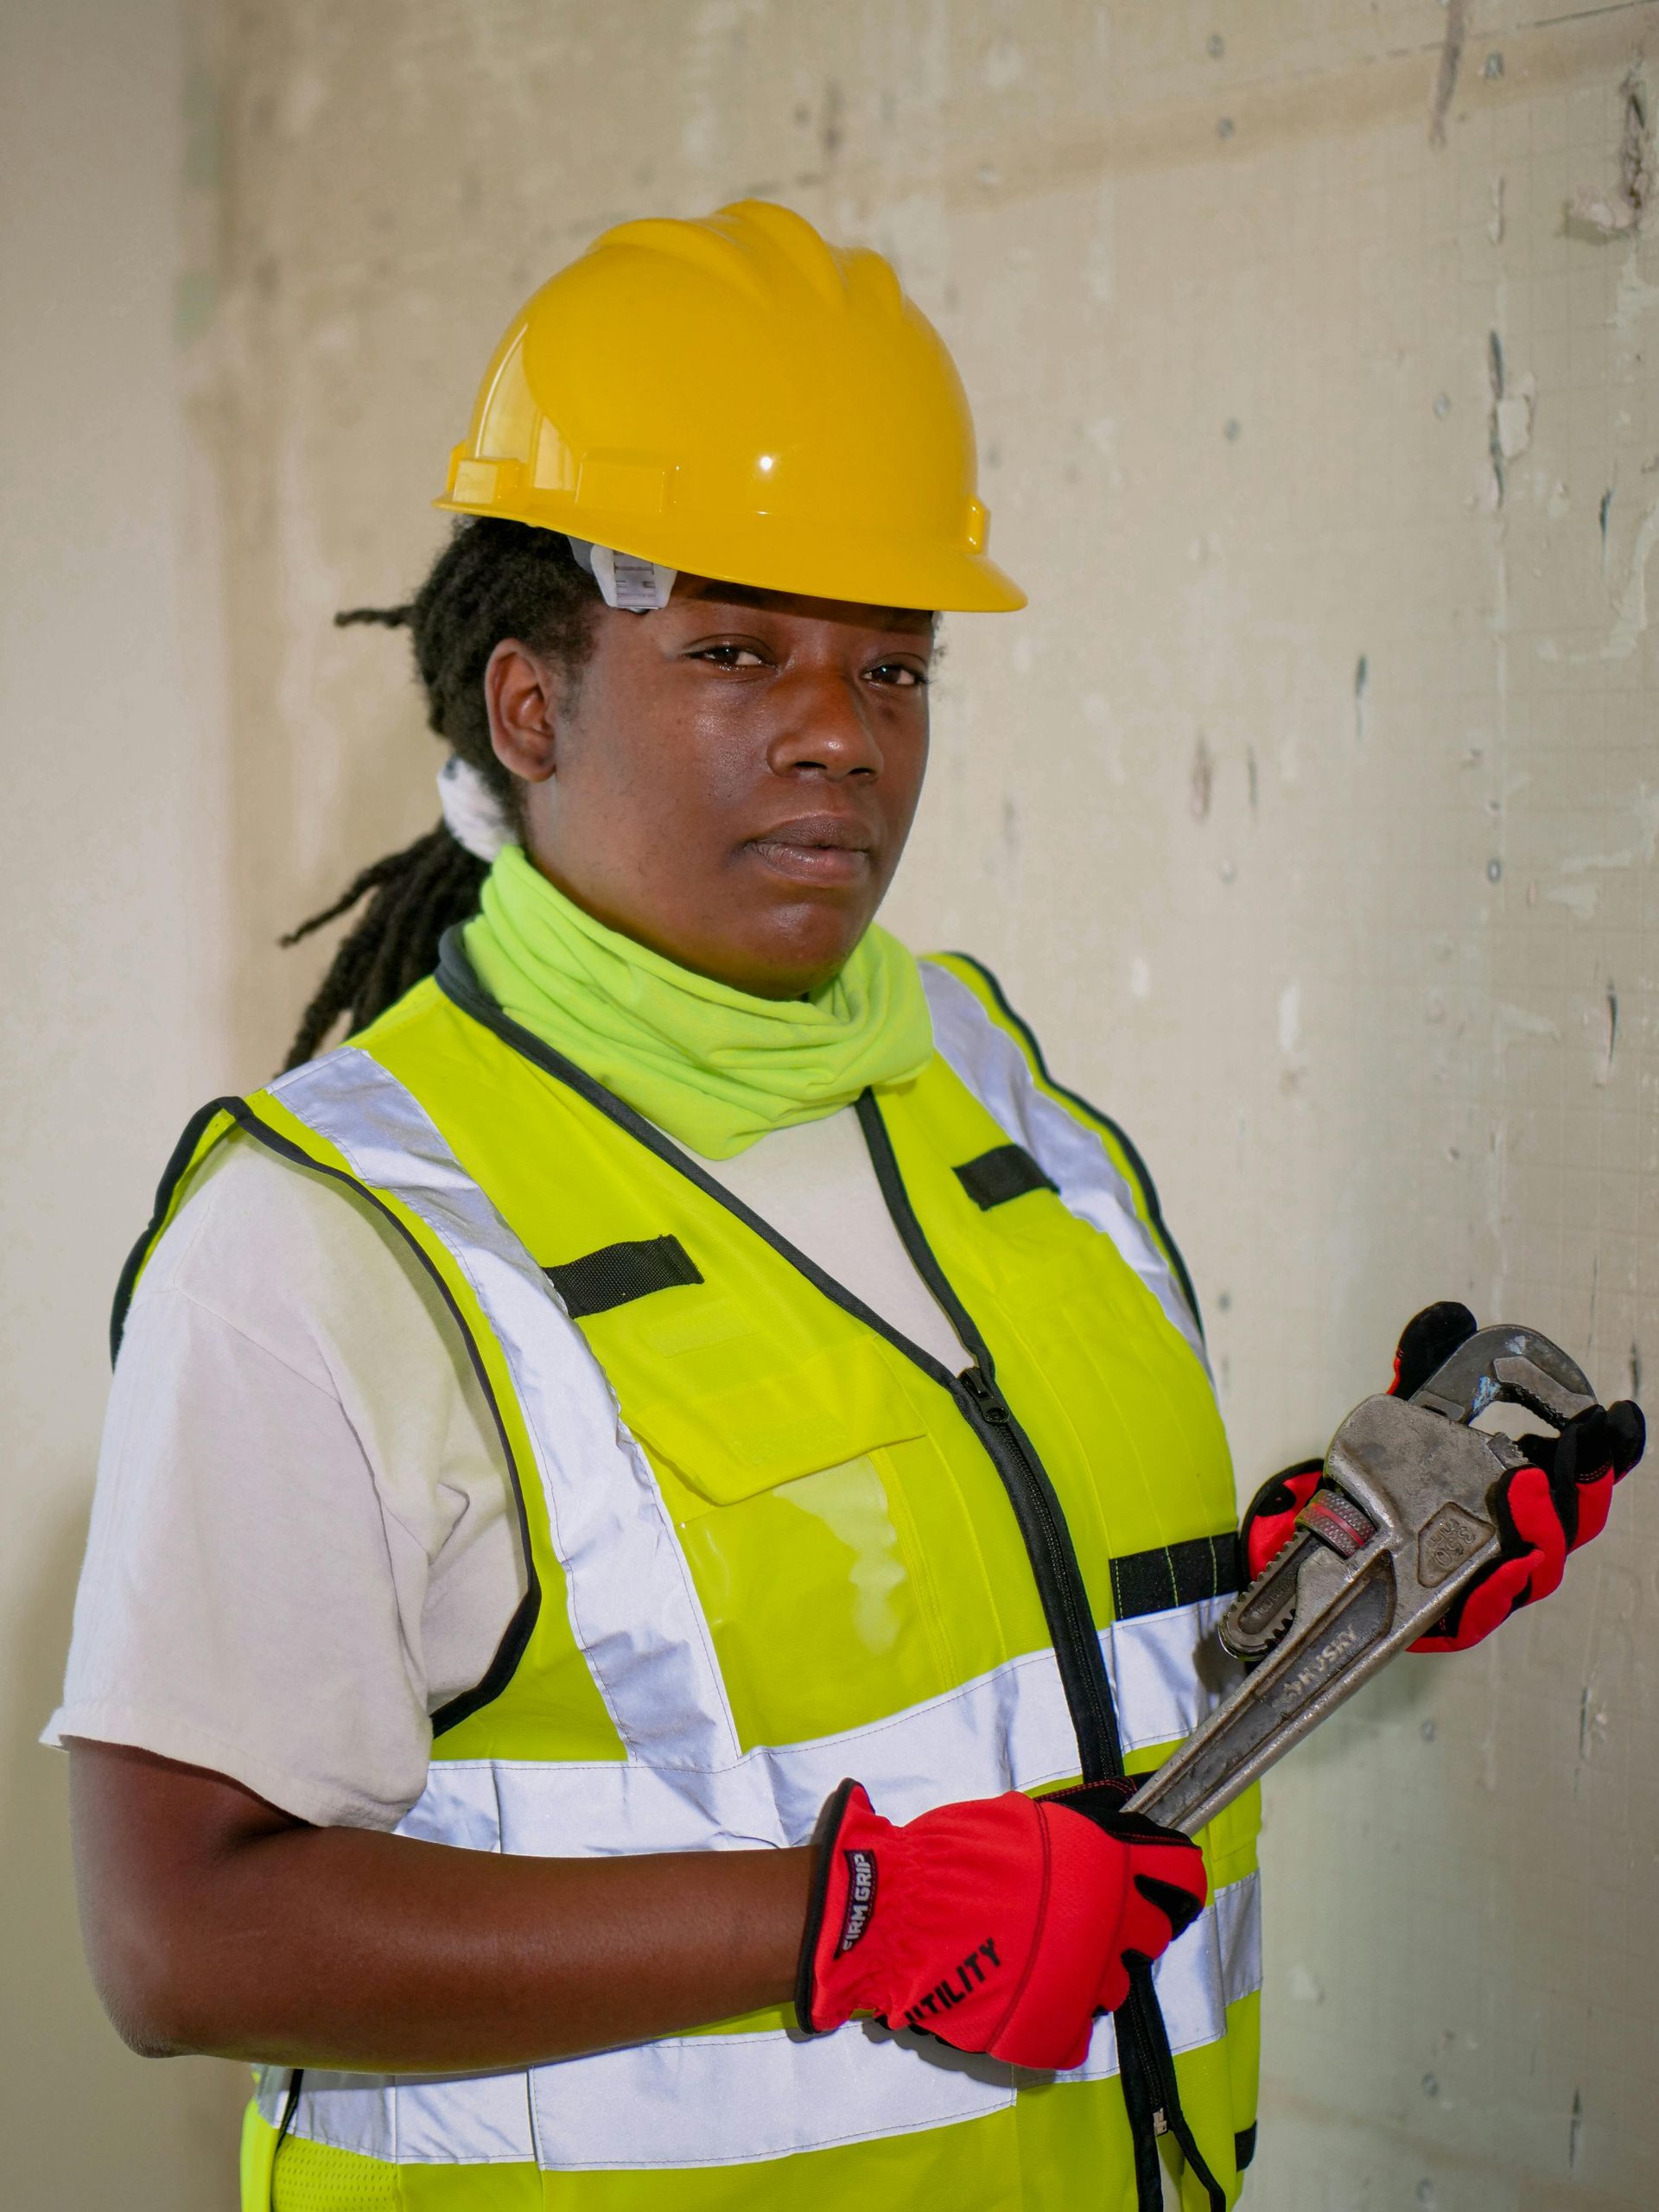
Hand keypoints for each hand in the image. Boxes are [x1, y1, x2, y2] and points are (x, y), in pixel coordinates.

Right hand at [796, 1776, 1206, 2071]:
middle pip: (1154, 1935)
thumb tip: (1122, 1816)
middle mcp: (1106, 1925)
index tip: (1166, 1881)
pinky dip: (1061, 2012)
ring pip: (1116, 1983)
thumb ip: (1078, 1826)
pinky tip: (1029, 1989)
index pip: (1181, 1878)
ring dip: (1091, 1967)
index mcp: (1102, 1866)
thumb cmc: (951, 1855)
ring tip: (1043, 1952)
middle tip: (1085, 1915)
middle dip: (1130, 1924)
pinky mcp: (1055, 2027)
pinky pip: (1080, 2026)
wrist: (895, 1914)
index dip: (1175, 1878)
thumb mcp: (1022, 1819)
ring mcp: (1084, 1982)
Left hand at [1239, 1303, 1645, 1655]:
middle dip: (1587, 1483)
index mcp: (1522, 1491)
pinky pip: (1484, 1610)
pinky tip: (1506, 1561)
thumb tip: (1451, 1315)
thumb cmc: (1388, 1485)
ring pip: (1540, 1567)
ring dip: (1545, 1528)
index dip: (1609, 1449)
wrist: (1330, 1548)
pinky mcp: (1453, 1619)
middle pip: (1575, 1521)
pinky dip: (1500, 1587)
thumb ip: (1428, 1371)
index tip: (1620, 1416)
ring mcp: (1490, 1581)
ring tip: (1530, 1486)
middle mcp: (1519, 1538)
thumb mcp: (1403, 1420)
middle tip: (1585, 1445)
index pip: (1580, 1472)